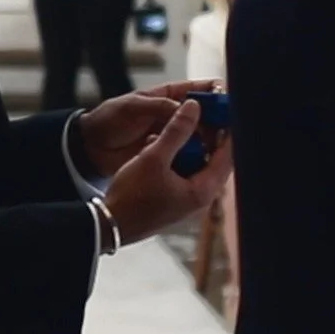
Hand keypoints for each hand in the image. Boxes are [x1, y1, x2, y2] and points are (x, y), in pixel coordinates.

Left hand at [78, 80, 224, 176]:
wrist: (89, 148)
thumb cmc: (109, 120)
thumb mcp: (134, 106)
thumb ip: (161, 105)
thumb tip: (191, 107)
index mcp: (168, 96)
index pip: (199, 90)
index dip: (216, 93)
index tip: (229, 101)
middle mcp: (175, 114)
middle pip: (205, 114)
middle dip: (217, 120)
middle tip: (227, 129)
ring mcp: (172, 135)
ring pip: (200, 135)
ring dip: (208, 140)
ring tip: (217, 147)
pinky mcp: (168, 154)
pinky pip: (187, 154)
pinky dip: (195, 156)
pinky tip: (203, 160)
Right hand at [97, 99, 232, 243]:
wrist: (106, 226)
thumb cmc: (130, 197)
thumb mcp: (153, 157)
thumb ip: (176, 131)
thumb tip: (194, 107)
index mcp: (203, 191)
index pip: (227, 157)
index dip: (228, 132)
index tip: (225, 112)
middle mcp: (199, 198)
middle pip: (213, 160)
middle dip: (206, 137)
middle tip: (199, 115)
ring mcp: (186, 200)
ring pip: (195, 164)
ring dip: (187, 146)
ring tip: (176, 126)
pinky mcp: (173, 199)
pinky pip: (181, 172)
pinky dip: (175, 158)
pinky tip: (158, 145)